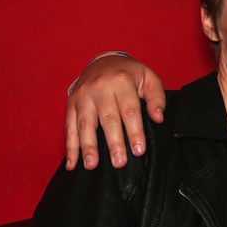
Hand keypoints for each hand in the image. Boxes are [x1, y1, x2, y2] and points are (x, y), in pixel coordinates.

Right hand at [64, 55, 165, 170]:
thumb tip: (158, 117)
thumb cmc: (128, 73)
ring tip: (92, 165)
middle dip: (113, 142)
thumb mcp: (148, 77)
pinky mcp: (71, 104)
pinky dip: (70, 147)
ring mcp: (83, 96)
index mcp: (121, 81)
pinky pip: (69, 127)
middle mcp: (99, 88)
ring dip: (88, 146)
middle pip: (107, 118)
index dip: (134, 131)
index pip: (129, 110)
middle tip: (119, 162)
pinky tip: (73, 164)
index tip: (139, 150)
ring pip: (85, 124)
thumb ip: (156, 97)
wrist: (102, 61)